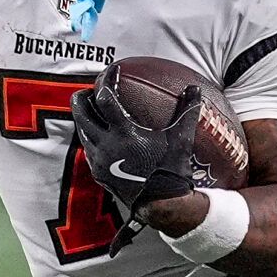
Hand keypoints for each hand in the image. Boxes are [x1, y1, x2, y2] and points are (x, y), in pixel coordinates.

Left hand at [69, 80, 201, 217]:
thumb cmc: (171, 172)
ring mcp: (99, 160)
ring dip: (85, 117)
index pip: (105, 98)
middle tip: (90, 89)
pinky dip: (91, 137)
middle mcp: (106, 145)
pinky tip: (100, 136)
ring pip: (81, 131)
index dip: (106, 79)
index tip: (112, 70)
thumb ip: (187, 112)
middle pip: (81, 112)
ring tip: (93, 110)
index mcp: (124, 134)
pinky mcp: (98, 173)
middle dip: (82, 97)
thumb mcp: (181, 140)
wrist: (160, 206)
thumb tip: (194, 89)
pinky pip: (88, 149)